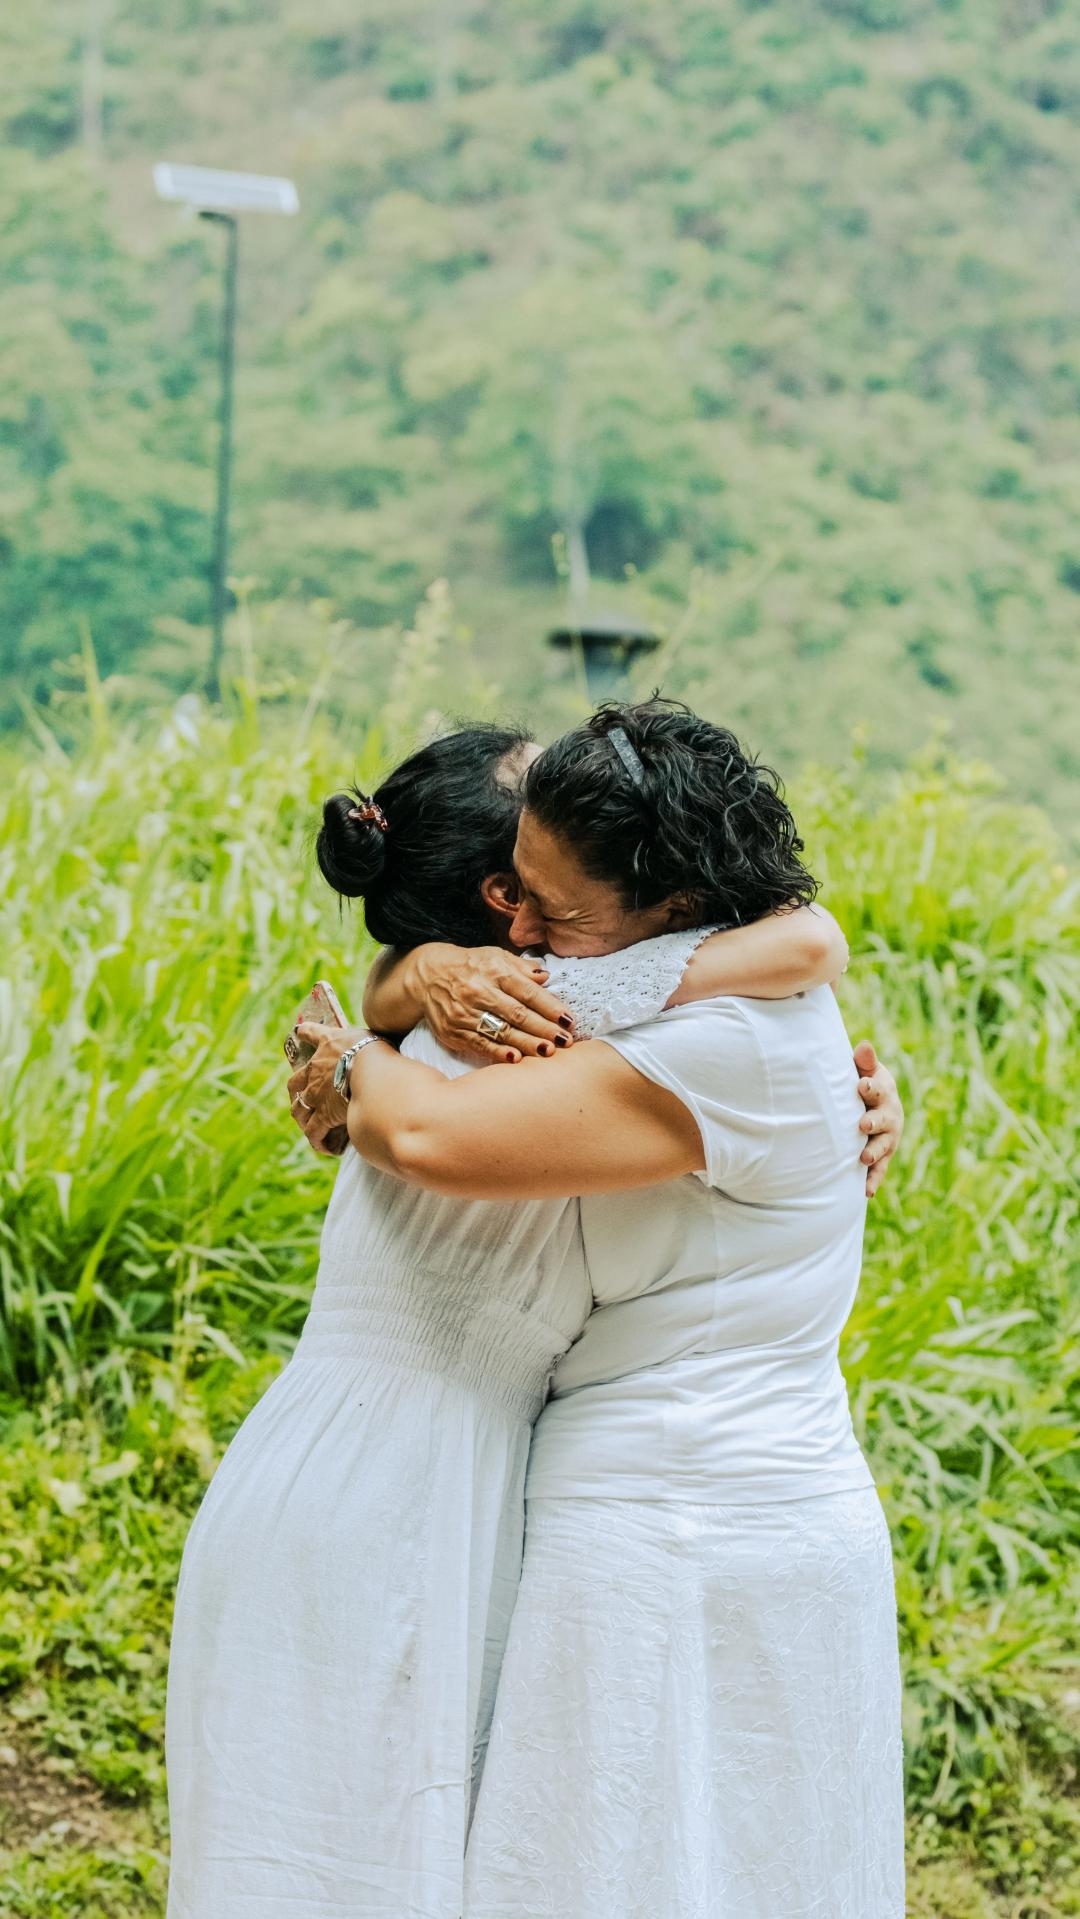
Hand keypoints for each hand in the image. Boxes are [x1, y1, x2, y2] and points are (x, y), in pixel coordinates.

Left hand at [286, 1022, 362, 1155]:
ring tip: (307, 1125)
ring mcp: (316, 1094)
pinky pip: (314, 1132)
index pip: (310, 1033)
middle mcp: (315, 1070)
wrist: (370, 1068)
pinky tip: (323, 1148)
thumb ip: (365, 1042)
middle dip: (296, 1091)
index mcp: (327, 1045)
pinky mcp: (323, 1115)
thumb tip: (375, 1045)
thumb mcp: (368, 1036)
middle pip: (296, 1082)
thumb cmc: (374, 1049)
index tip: (299, 1032)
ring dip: (301, 1118)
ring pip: (299, 1109)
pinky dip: (317, 1141)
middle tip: (299, 1097)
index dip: (304, 1033)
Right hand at [409, 947, 575, 1062]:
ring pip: (501, 1031)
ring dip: (527, 1043)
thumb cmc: (470, 966)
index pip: (528, 991)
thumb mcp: (495, 956)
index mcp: (494, 971)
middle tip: (565, 1040)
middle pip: (518, 1014)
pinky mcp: (454, 1031)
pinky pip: (480, 1044)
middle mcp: (479, 991)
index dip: (550, 1007)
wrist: (427, 976)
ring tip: (548, 1052)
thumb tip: (546, 976)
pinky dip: (499, 1052)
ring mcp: (465, 1013)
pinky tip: (516, 1058)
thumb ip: (522, 968)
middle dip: (544, 1028)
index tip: (568, 1020)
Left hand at [853, 1040, 903, 1198]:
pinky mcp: (882, 1156)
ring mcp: (887, 1137)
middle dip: (874, 1121)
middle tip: (863, 1124)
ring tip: (864, 1158)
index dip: (870, 1087)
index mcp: (884, 1091)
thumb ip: (863, 1063)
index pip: (879, 1087)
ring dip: (874, 1152)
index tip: (861, 1085)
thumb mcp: (864, 1071)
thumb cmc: (860, 1083)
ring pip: (883, 1146)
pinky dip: (874, 1180)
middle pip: (883, 1119)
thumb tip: (863, 1046)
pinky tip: (867, 1191)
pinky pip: (879, 1169)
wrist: (869, 1103)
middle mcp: (890, 1114)